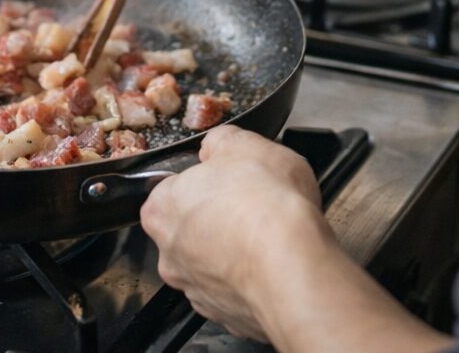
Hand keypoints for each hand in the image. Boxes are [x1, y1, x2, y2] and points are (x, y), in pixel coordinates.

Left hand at [140, 125, 329, 340]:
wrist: (294, 269)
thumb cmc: (268, 208)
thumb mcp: (245, 144)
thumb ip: (220, 142)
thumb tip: (217, 145)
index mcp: (163, 208)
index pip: (172, 188)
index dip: (205, 181)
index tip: (228, 180)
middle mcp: (170, 254)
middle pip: (190, 227)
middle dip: (218, 217)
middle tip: (251, 206)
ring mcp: (196, 290)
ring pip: (212, 263)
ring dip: (234, 251)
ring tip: (268, 236)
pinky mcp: (226, 316)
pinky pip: (235, 291)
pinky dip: (250, 279)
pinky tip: (273, 263)